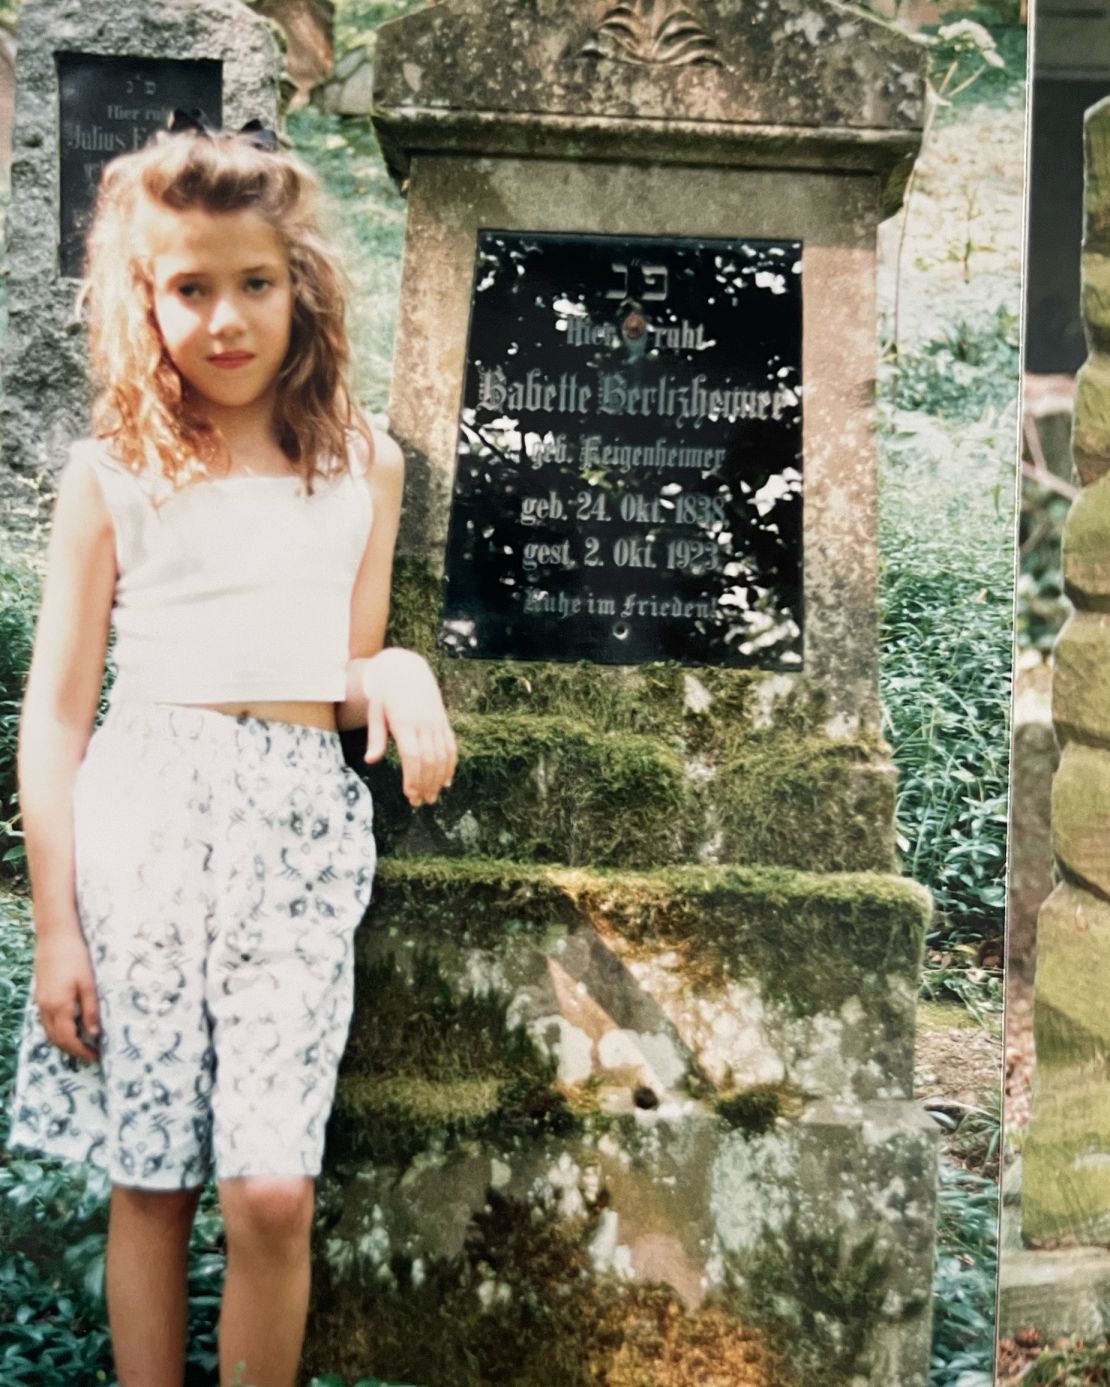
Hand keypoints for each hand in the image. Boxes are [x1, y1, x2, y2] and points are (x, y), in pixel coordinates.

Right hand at [34, 929, 100, 1062]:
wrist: (55, 936)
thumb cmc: (75, 956)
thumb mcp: (88, 983)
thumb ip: (91, 1009)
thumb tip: (94, 1033)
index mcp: (59, 1006)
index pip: (68, 1039)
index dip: (81, 1051)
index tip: (96, 1057)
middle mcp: (46, 1007)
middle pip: (56, 1039)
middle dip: (72, 1050)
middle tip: (91, 1054)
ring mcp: (41, 1002)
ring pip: (49, 1031)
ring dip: (64, 1042)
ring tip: (83, 1044)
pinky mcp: (41, 994)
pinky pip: (46, 1021)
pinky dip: (58, 1030)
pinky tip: (70, 1026)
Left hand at [362, 648, 456, 807]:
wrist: (406, 670)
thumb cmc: (385, 695)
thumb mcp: (375, 712)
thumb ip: (376, 737)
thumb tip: (370, 761)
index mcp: (405, 722)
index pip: (412, 756)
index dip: (413, 777)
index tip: (409, 794)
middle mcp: (424, 723)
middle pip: (429, 760)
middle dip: (425, 783)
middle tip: (419, 802)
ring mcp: (436, 722)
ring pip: (442, 756)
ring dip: (438, 779)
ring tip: (431, 797)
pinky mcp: (444, 722)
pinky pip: (451, 747)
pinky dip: (450, 766)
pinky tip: (445, 782)